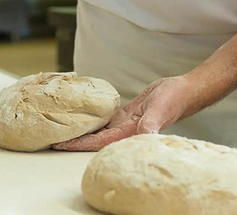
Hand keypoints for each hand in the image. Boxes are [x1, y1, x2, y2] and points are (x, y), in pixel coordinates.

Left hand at [53, 75, 199, 150]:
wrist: (184, 90)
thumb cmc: (174, 99)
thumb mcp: (159, 109)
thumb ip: (151, 124)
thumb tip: (144, 135)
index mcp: (129, 133)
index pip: (98, 142)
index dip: (79, 144)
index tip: (60, 145)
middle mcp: (124, 130)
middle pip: (93, 138)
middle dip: (74, 140)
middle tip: (52, 138)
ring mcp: (125, 122)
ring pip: (98, 129)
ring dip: (82, 130)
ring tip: (62, 128)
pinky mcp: (127, 113)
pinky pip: (105, 118)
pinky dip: (92, 118)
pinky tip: (82, 115)